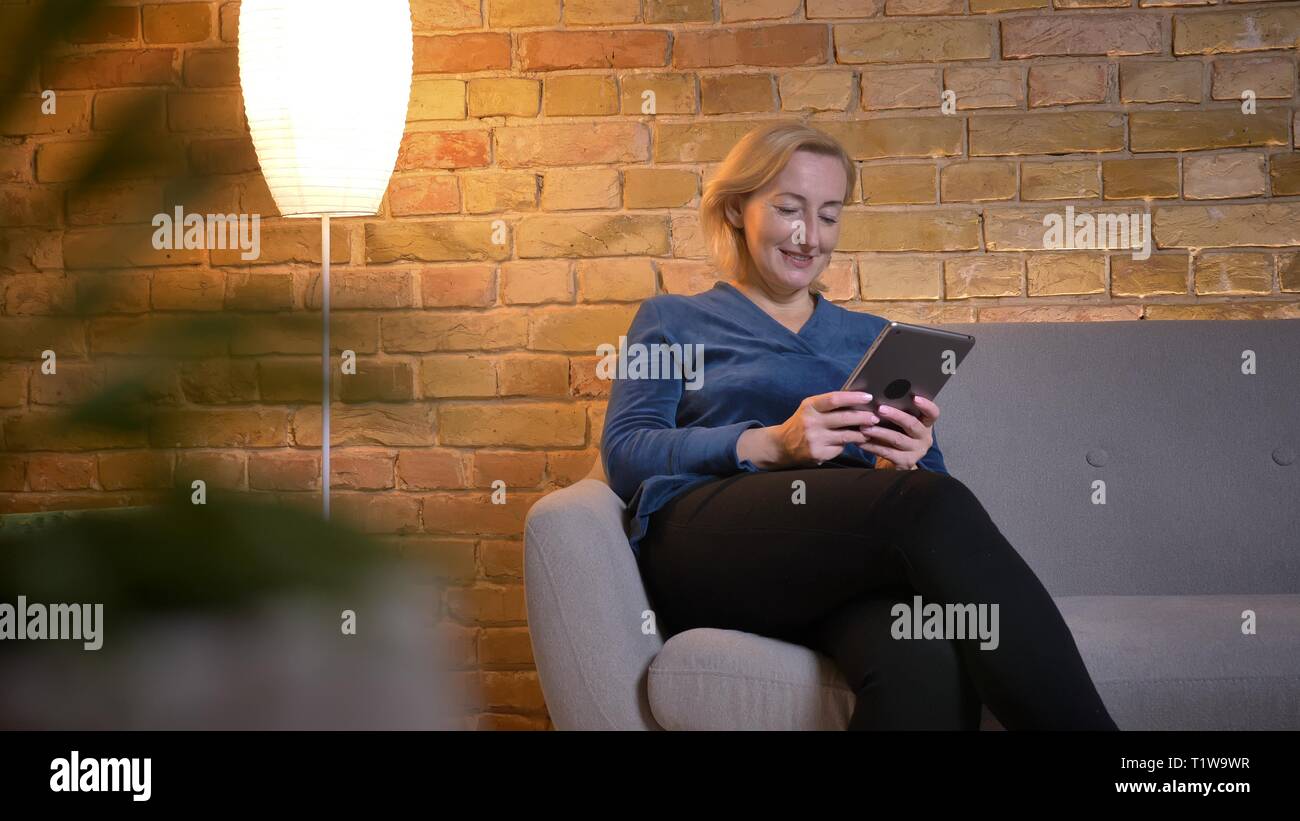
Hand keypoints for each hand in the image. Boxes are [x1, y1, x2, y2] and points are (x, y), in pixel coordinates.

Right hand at [764, 391, 879, 468]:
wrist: (782, 445)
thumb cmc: (802, 423)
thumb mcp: (810, 408)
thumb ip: (829, 404)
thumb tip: (858, 400)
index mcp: (810, 406)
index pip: (835, 399)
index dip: (853, 397)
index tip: (868, 397)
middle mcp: (811, 422)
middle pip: (844, 418)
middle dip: (864, 417)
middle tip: (876, 417)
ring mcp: (815, 439)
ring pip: (846, 436)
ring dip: (862, 433)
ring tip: (871, 430)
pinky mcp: (819, 454)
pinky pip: (840, 448)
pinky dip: (848, 444)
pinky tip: (853, 442)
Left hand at [861, 395, 938, 470]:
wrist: (902, 460)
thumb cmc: (900, 433)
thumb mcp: (903, 423)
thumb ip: (899, 410)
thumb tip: (879, 394)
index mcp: (926, 424)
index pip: (933, 413)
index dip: (926, 405)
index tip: (915, 397)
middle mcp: (924, 437)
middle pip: (912, 424)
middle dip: (895, 415)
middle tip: (879, 409)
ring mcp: (916, 451)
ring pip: (897, 439)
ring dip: (879, 432)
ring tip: (864, 426)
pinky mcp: (905, 462)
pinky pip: (886, 452)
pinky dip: (872, 446)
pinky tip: (861, 441)